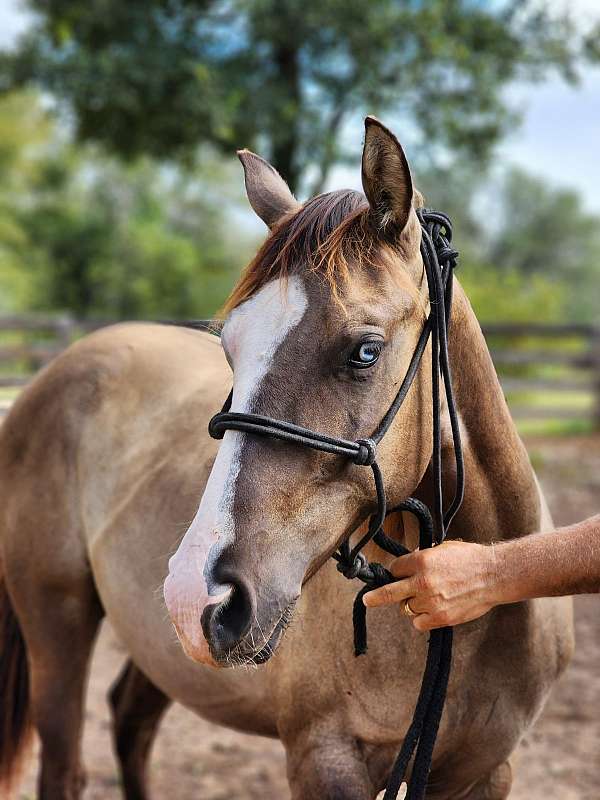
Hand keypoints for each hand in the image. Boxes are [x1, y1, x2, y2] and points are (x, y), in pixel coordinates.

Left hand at [362, 540, 497, 630]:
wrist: (494, 576)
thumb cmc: (470, 558)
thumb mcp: (442, 549)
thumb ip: (422, 558)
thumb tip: (406, 565)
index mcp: (421, 560)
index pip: (394, 568)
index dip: (396, 571)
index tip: (397, 574)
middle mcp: (422, 581)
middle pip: (389, 592)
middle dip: (375, 597)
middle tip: (367, 600)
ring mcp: (430, 601)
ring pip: (406, 608)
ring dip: (412, 604)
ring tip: (429, 597)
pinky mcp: (440, 618)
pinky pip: (419, 623)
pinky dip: (422, 618)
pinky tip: (433, 610)